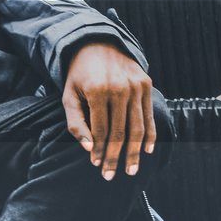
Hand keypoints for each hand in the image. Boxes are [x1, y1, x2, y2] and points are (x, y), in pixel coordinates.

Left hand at [61, 40, 155, 179]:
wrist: (97, 43)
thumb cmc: (79, 75)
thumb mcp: (69, 96)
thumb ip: (75, 123)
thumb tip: (89, 149)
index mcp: (98, 91)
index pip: (101, 130)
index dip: (99, 151)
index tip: (96, 166)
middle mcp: (120, 88)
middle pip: (120, 132)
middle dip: (115, 157)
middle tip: (111, 176)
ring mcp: (136, 86)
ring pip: (137, 127)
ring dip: (134, 152)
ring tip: (130, 170)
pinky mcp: (146, 84)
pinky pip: (149, 116)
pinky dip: (150, 135)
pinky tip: (146, 151)